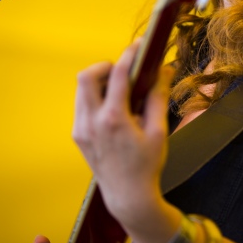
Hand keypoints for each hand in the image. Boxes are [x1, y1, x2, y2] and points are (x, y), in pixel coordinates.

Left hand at [72, 40, 173, 232]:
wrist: (128, 196)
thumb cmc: (147, 166)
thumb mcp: (158, 131)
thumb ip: (158, 97)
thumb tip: (164, 69)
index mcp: (114, 119)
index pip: (117, 74)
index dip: (129, 55)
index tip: (139, 46)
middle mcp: (92, 122)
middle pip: (86, 76)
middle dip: (104, 66)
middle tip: (123, 70)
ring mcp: (81, 129)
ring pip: (81, 90)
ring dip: (98, 82)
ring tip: (119, 89)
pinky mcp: (78, 135)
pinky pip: (82, 105)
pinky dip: (95, 97)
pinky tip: (113, 106)